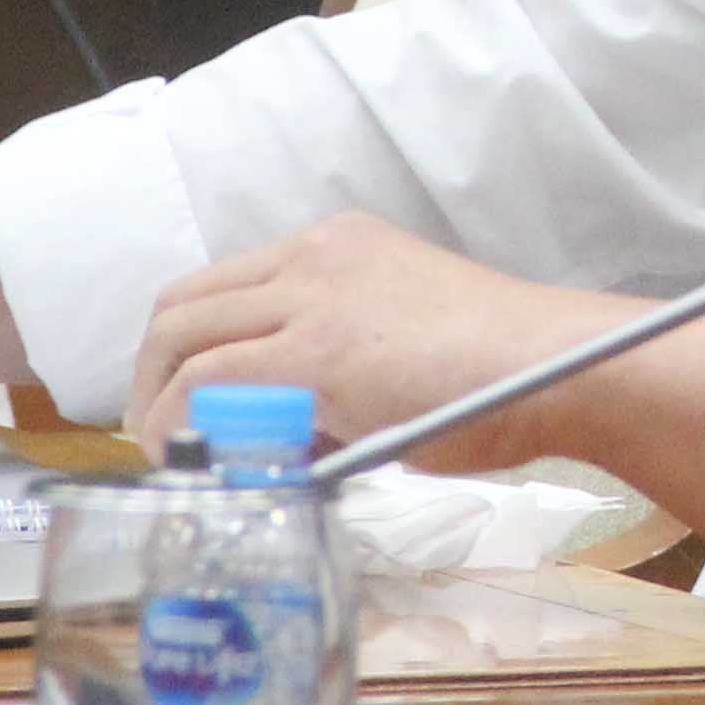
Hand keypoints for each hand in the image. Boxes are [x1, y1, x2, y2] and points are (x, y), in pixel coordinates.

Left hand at [119, 214, 619, 460]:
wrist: (553, 367)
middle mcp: (312, 256)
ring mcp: (310, 299)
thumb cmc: (500, 372)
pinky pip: (209, 383)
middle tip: (158, 431)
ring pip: (182, 336)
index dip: (183, 345)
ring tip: (168, 455)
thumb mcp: (400, 344)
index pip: (223, 284)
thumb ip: (336, 369)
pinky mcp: (314, 352)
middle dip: (151, 371)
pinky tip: (194, 459)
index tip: (181, 398)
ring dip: (155, 401)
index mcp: (336, 245)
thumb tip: (283, 431)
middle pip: (183, 301)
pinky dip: (183, 424)